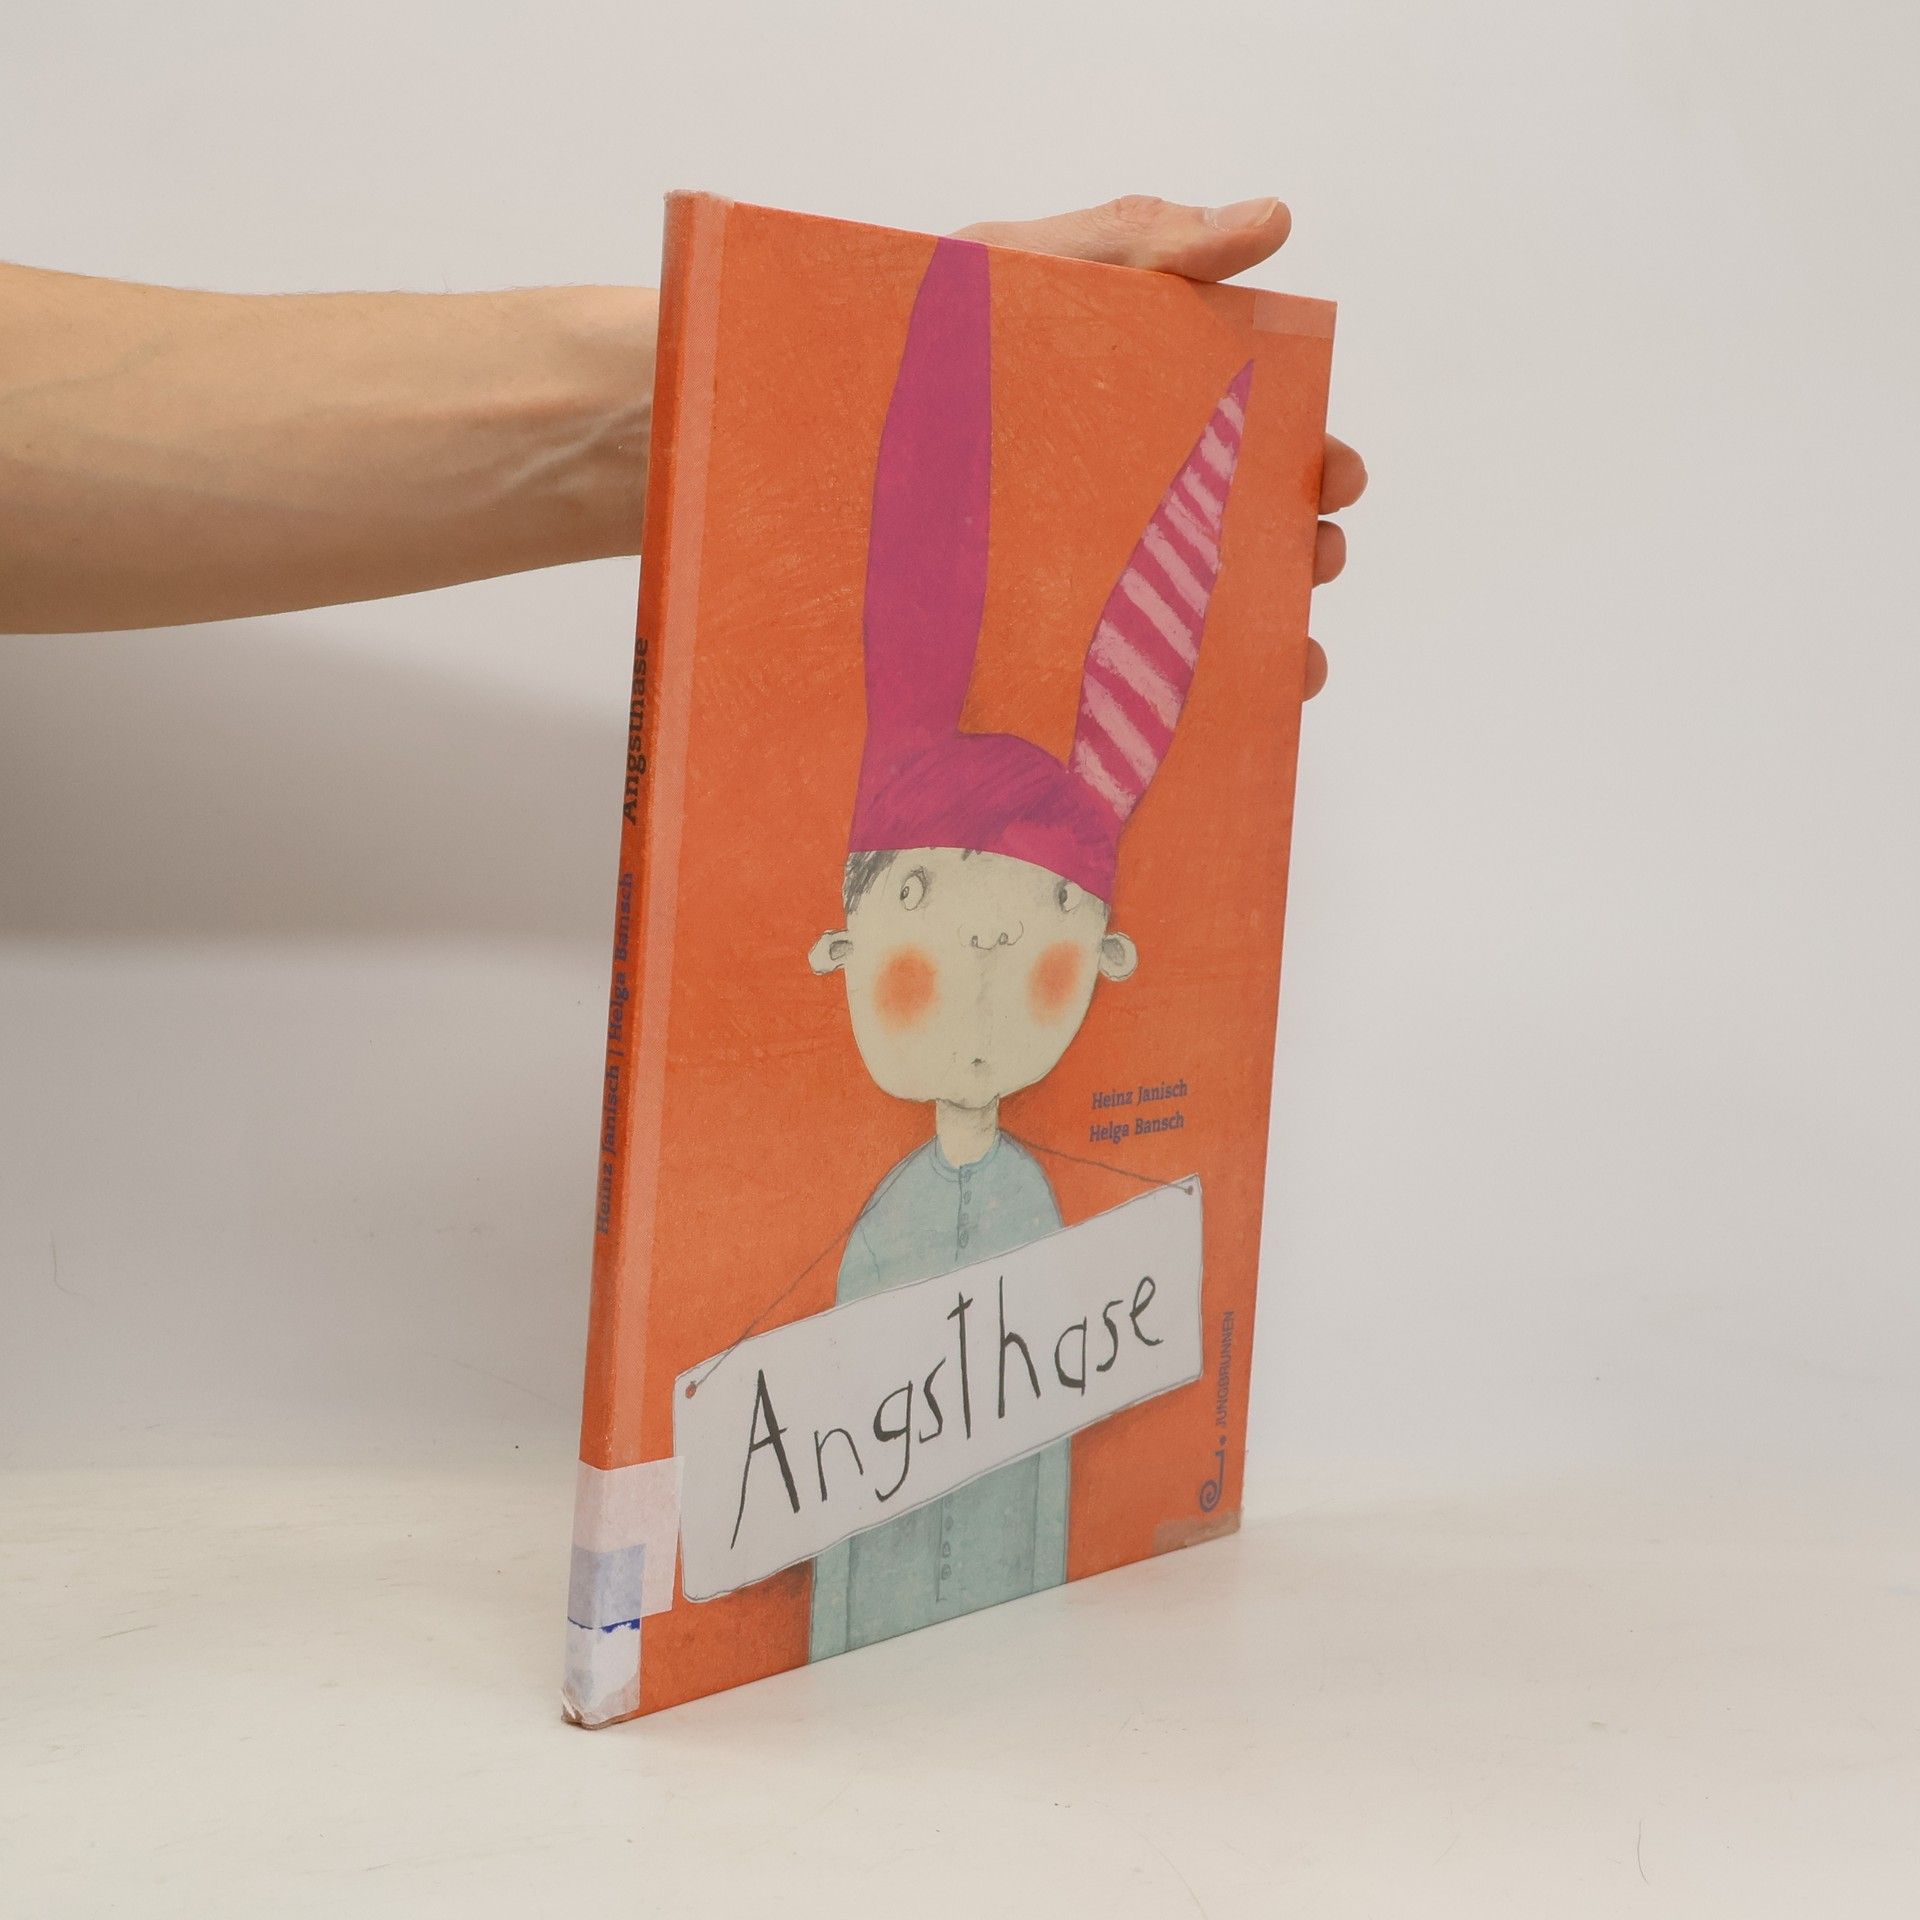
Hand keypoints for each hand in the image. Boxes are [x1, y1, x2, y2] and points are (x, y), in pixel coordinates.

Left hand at [955, 196, 1363, 698]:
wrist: (806, 438)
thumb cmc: (920, 338)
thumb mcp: (1024, 267)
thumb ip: (1140, 242)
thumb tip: (1276, 221)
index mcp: (1128, 411)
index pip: (1246, 438)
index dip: (1305, 457)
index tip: (1337, 476)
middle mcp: (1113, 500)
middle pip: (1241, 529)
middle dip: (1303, 547)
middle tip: (1323, 552)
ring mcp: (1078, 580)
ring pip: (1205, 614)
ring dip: (1272, 630)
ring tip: (1300, 644)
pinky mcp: (1038, 654)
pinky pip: (1138, 691)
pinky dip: (1209, 702)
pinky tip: (1254, 703)